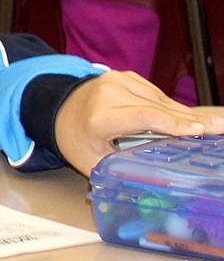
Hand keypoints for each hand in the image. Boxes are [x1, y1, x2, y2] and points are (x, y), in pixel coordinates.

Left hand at [53, 70, 223, 175]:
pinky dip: (172, 106)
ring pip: (160, 99)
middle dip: (192, 120)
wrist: (54, 108)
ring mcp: (117, 80)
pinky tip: (190, 117)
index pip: (144, 117)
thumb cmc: (74, 139)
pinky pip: (155, 92)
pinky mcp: (124, 76)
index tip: (200, 131)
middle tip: (220, 128)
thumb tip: (149, 184)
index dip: (174, 125)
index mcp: (99, 116)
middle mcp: (109, 93)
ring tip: (213, 125)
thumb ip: (120, 169)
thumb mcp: (92, 161)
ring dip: (186, 114)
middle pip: (158, 107)